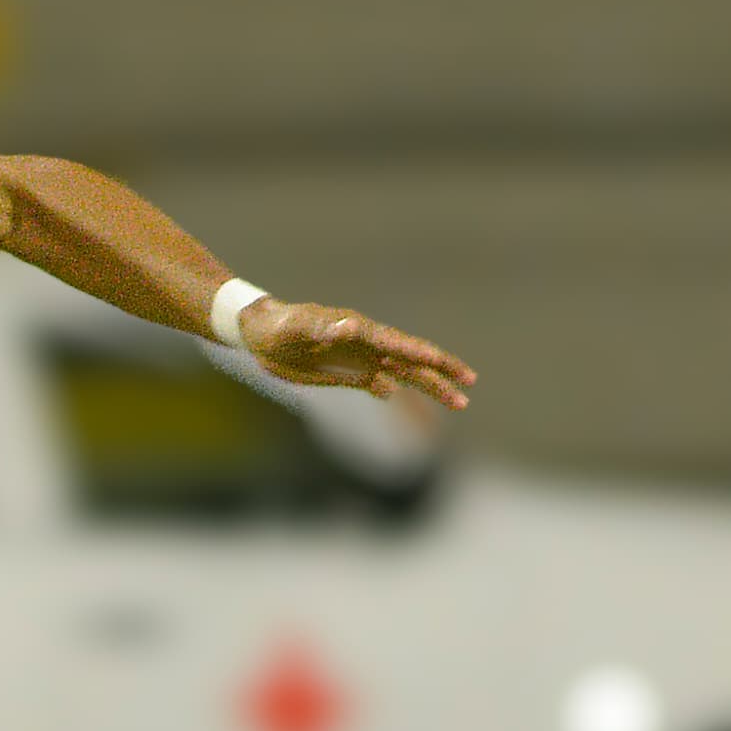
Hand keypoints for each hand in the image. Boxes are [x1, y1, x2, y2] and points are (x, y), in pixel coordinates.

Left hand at [239, 299, 475, 411]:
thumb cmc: (276, 328)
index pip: (399, 344)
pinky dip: (392, 390)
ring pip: (404, 374)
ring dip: (430, 386)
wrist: (259, 333)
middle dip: (442, 371)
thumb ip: (321, 328)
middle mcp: (367, 344)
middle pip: (413, 358)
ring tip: (458, 403)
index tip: (448, 366)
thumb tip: (350, 329)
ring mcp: (360, 358)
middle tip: (471, 384)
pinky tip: (398, 397)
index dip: (424, 354)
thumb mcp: (296, 328)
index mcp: (360, 331)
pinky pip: (378, 382)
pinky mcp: (348, 372)